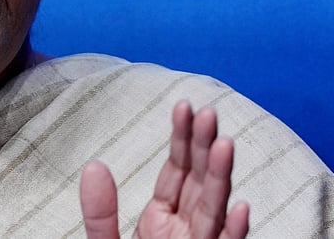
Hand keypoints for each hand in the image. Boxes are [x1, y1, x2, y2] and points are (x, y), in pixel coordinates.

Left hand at [80, 101, 248, 238]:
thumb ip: (101, 212)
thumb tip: (93, 167)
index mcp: (161, 221)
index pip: (177, 171)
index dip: (182, 139)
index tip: (184, 106)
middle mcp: (187, 230)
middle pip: (200, 183)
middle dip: (205, 147)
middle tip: (208, 112)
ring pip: (214, 210)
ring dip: (221, 177)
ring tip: (225, 144)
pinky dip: (233, 231)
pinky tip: (240, 207)